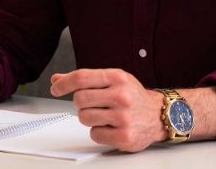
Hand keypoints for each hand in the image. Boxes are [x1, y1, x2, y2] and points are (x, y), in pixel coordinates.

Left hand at [50, 68, 165, 151]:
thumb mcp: (112, 80)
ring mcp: (123, 117)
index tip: (55, 88)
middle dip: (80, 103)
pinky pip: (94, 134)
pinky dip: (98, 132)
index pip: (81, 78)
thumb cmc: (132, 97)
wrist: (160, 115)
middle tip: (92, 104)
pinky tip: (110, 127)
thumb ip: (85, 80)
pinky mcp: (124, 136)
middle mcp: (121, 96)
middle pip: (79, 99)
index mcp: (117, 77)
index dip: (63, 83)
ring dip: (89, 118)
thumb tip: (56, 80)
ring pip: (84, 118)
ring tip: (104, 116)